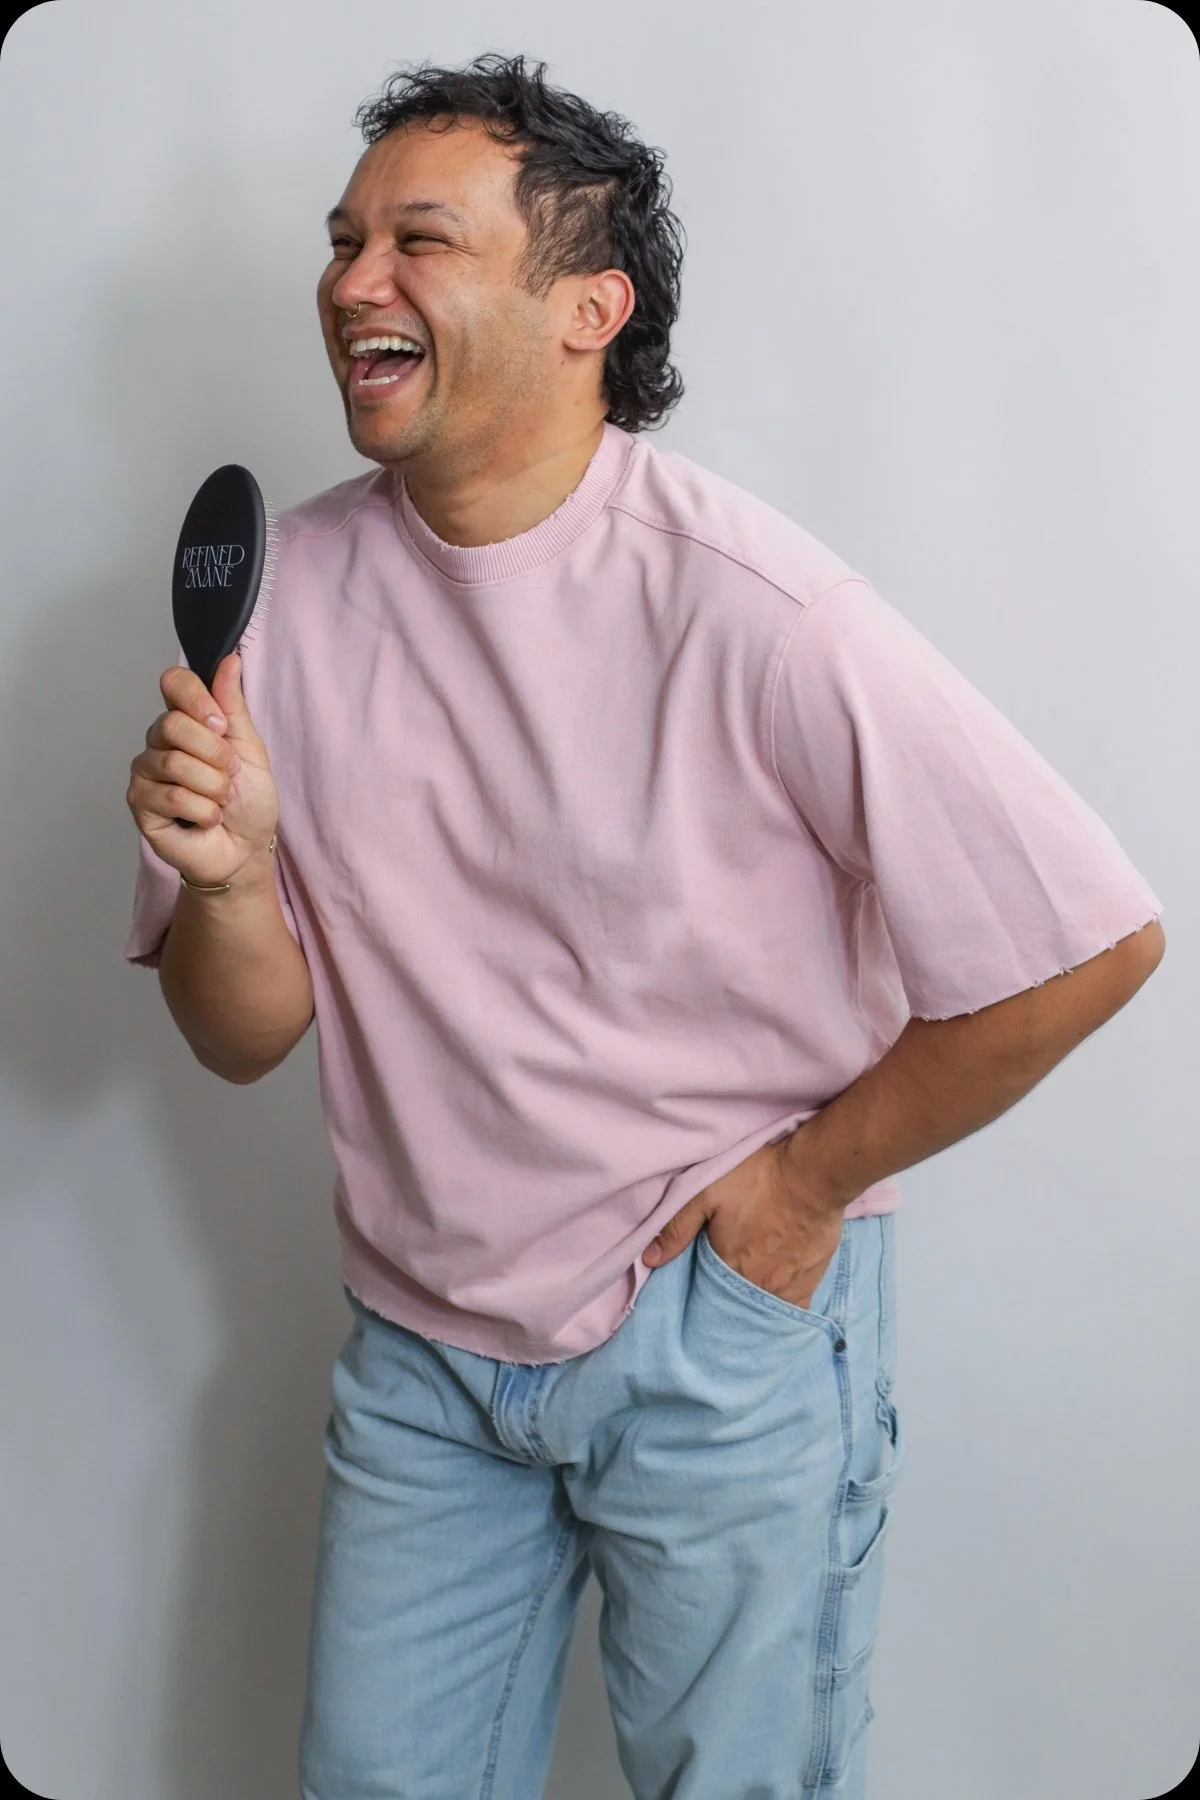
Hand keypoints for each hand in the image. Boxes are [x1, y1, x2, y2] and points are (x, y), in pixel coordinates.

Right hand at [126, 652, 278, 889]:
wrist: (245, 850)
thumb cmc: (248, 802)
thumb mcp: (250, 748)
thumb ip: (233, 705)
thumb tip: (230, 658)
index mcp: (186, 721)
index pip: (174, 682)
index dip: (198, 700)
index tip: (222, 726)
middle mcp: (159, 742)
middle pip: (173, 724)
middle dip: (215, 754)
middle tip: (230, 775)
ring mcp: (145, 772)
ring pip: (174, 763)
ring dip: (213, 787)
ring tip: (221, 802)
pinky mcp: (139, 803)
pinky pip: (169, 795)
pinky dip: (202, 810)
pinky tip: (206, 819)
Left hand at [642, 1132, 845, 1310]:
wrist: (811, 1175)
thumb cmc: (758, 1179)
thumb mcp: (706, 1193)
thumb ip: (677, 1228)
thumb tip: (649, 1260)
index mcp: (728, 1267)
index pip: (707, 1299)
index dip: (700, 1300)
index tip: (695, 1302)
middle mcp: (757, 1286)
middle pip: (735, 1309)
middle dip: (725, 1310)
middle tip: (719, 1306)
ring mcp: (785, 1288)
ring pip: (763, 1313)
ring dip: (752, 1311)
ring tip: (744, 1309)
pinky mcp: (810, 1282)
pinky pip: (793, 1311)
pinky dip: (781, 1312)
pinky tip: (775, 1310)